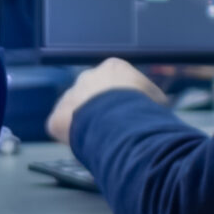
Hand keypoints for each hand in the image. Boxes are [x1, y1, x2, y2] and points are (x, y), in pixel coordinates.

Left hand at [46, 58, 168, 145]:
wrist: (122, 124)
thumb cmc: (145, 110)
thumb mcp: (156, 99)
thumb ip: (148, 99)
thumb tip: (154, 106)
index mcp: (113, 68)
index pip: (116, 82)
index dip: (123, 100)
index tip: (129, 114)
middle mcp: (88, 77)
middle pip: (92, 94)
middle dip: (101, 109)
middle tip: (113, 128)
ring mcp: (70, 96)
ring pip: (75, 110)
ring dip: (84, 122)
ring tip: (100, 139)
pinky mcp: (57, 117)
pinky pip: (62, 128)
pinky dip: (71, 137)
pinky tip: (84, 145)